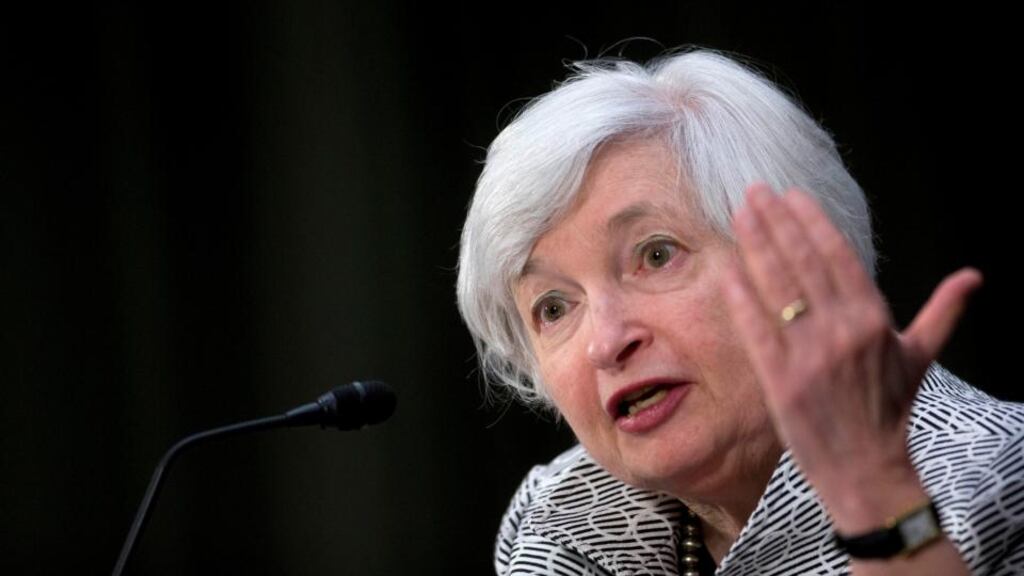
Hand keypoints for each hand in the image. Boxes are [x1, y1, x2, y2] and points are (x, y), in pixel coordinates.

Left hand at [723, 183, 981, 529]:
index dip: (811, 222)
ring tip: (738, 213)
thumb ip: (942, 312)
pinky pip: (755, 328)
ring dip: (755, 245)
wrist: (866, 468)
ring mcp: (809, 354)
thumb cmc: (889, 411)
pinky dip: (740, 295)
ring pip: (777, 286)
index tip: (790, 196)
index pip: (837, 256)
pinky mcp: (780, 379)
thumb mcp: (919, 358)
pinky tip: (726, 267)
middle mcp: (842, 331)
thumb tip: (973, 276)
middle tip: (753, 190)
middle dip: (776, 222)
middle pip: (802, 262)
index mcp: (873, 319)